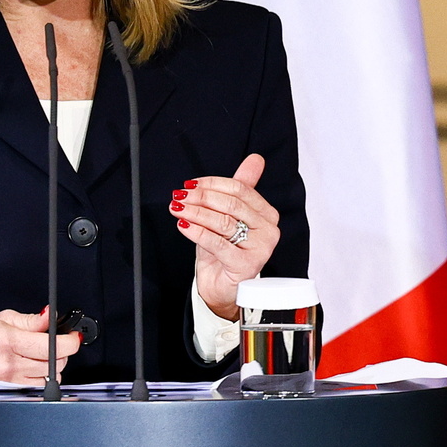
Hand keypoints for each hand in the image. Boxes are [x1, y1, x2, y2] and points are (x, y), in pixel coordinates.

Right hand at [0, 306, 81, 382]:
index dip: (70, 341)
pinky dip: (42, 378)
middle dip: (62, 351)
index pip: (52, 346)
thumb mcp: (4, 319)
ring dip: (53, 366)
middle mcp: (10, 364)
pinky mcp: (10, 392)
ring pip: (50, 377)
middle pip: (56, 363)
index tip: (73, 337)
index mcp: (9, 341)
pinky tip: (32, 369)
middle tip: (53, 344)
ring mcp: (10, 381)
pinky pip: (38, 388)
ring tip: (39, 356)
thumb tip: (51, 316)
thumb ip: (32, 320)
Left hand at [176, 154, 280, 320]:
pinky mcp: (246, 265)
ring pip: (223, 222)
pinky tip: (183, 224)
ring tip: (177, 207)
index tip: (191, 184)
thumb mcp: (229, 217)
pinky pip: (217, 243)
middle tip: (180, 195)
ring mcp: (260, 248)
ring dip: (196, 212)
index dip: (213, 183)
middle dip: (202, 197)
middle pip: (232, 204)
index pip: (240, 189)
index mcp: (267, 214)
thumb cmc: (224, 252)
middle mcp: (268, 230)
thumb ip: (241, 188)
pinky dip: (197, 232)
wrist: (221, 287)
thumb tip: (255, 159)